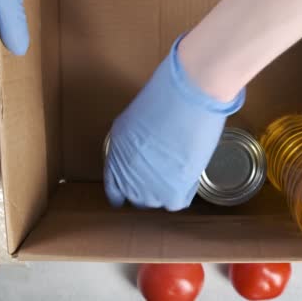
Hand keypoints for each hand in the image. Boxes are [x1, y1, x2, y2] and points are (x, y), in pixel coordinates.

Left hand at [104, 35, 244, 210]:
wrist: (186, 98)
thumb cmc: (163, 101)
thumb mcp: (132, 122)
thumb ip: (130, 144)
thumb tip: (140, 153)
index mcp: (115, 158)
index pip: (114, 191)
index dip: (123, 193)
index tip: (129, 195)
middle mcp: (128, 177)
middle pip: (136, 200)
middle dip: (147, 191)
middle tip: (161, 179)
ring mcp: (149, 188)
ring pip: (156, 202)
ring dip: (165, 191)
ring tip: (177, 174)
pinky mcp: (173, 192)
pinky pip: (176, 202)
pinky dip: (183, 191)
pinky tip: (187, 177)